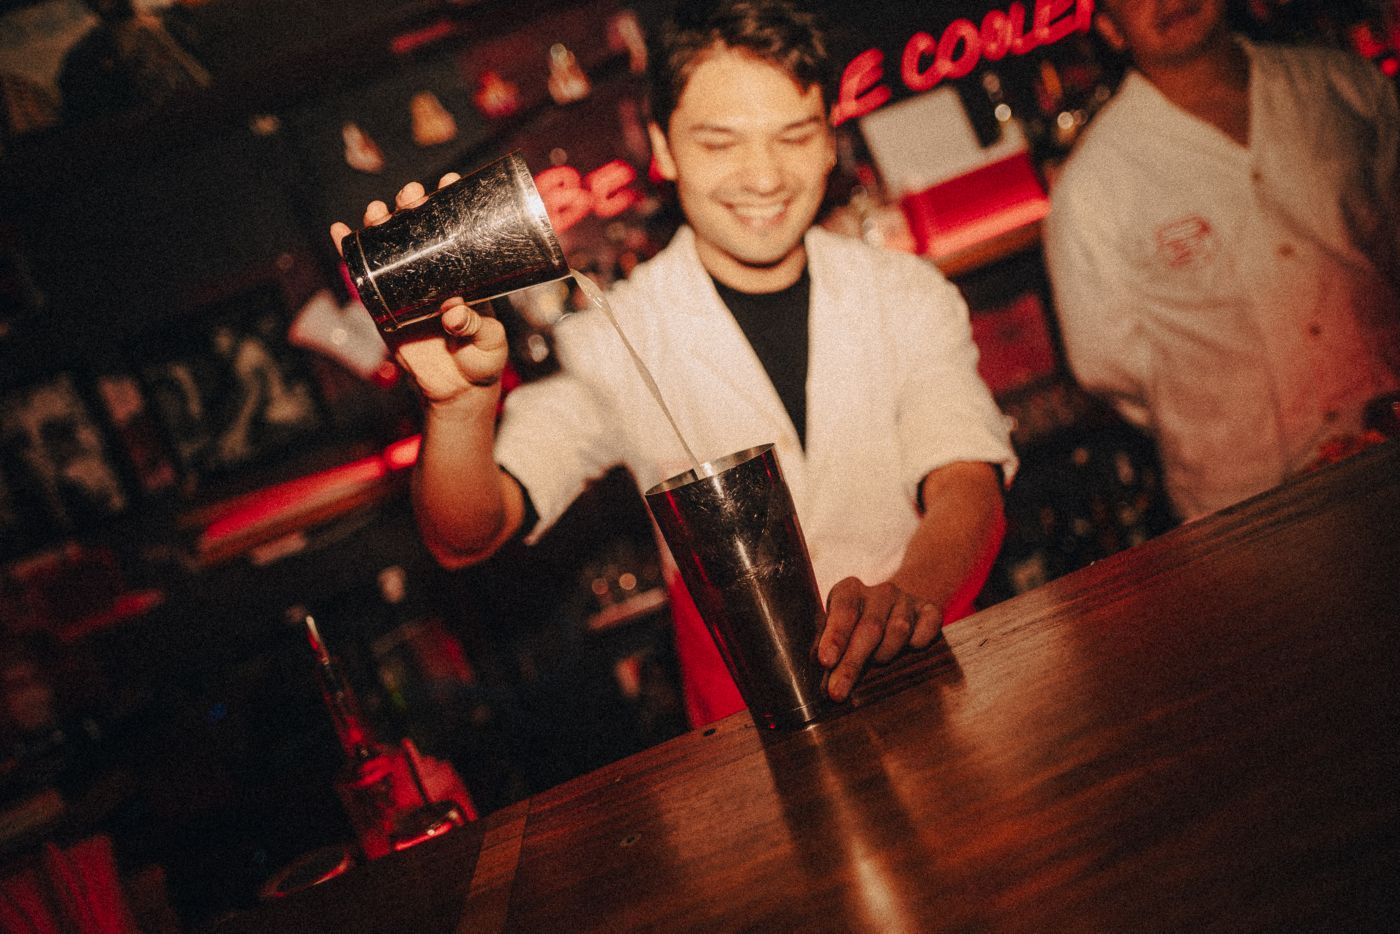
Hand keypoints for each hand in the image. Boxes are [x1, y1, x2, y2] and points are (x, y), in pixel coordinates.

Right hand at [329, 176, 509, 407]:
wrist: (458, 391)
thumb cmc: (482, 359)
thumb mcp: (489, 340)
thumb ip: (474, 324)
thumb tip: (452, 310)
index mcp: (465, 272)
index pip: (458, 230)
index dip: (452, 203)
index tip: (449, 182)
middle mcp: (435, 272)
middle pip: (419, 228)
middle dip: (412, 205)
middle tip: (412, 195)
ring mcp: (407, 286)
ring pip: (390, 246)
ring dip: (382, 222)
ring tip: (378, 209)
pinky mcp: (384, 305)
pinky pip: (364, 277)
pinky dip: (349, 254)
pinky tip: (339, 232)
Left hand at [817, 578, 942, 702]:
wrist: (894, 611)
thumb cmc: (856, 629)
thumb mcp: (838, 632)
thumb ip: (830, 650)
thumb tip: (822, 683)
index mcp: (850, 590)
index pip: (843, 610)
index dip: (835, 636)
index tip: (827, 661)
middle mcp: (879, 591)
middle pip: (870, 627)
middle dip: (852, 663)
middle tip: (839, 692)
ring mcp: (906, 599)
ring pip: (899, 629)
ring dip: (886, 653)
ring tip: (878, 662)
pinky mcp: (929, 610)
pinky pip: (927, 629)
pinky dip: (918, 642)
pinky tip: (911, 650)